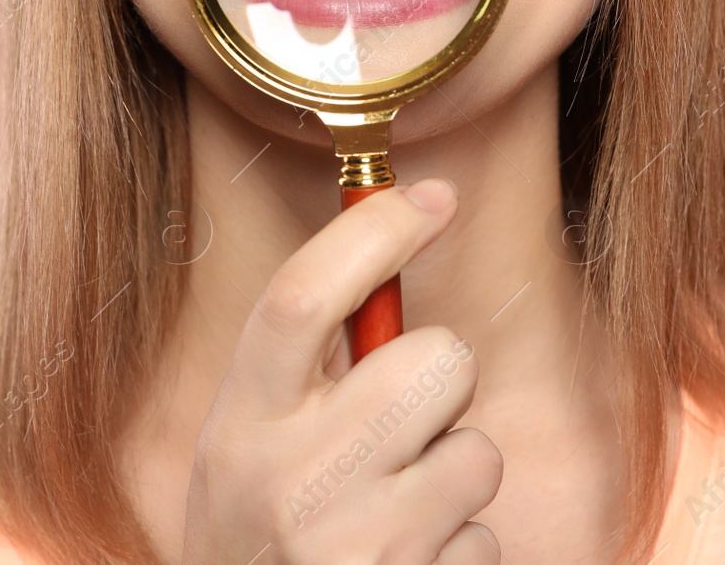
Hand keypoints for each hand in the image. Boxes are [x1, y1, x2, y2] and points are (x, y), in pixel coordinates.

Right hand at [179, 178, 502, 563]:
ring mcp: (353, 546)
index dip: (373, 233)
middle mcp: (291, 479)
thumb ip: (305, 365)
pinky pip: (483, 536)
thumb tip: (396, 239)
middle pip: (435, 362)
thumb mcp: (247, 441)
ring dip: (453, 473)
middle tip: (403, 420)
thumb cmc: (257, 529)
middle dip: (443, 380)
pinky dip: (458, 548)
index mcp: (241, 422)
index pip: (301, 299)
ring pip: (477, 452)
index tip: (431, 196)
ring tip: (395, 508)